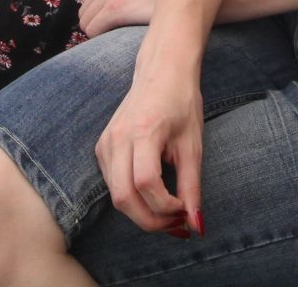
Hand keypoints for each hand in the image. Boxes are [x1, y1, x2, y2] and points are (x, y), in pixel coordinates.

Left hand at [76, 0, 165, 38]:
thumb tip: (115, 2)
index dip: (100, 8)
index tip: (113, 19)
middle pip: (86, 4)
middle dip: (97, 19)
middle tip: (115, 30)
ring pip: (86, 18)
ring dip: (97, 28)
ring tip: (117, 34)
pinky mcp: (115, 6)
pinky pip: (92, 28)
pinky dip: (99, 36)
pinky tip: (115, 37)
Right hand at [94, 58, 204, 239]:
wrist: (161, 70)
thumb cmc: (181, 103)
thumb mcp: (193, 145)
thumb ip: (192, 188)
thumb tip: (196, 226)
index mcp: (143, 131)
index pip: (146, 184)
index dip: (166, 206)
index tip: (186, 210)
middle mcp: (117, 138)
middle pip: (123, 198)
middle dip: (151, 221)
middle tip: (177, 224)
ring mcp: (105, 143)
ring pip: (116, 196)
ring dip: (142, 214)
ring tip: (169, 212)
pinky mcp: (102, 148)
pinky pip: (113, 185)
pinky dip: (133, 199)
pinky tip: (153, 197)